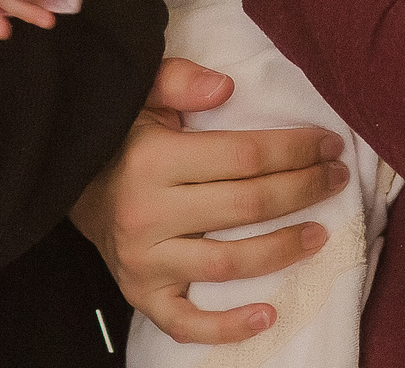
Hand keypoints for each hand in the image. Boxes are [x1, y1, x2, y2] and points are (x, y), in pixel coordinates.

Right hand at [71, 58, 350, 344]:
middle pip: (247, 206)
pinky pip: (187, 322)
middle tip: (336, 179)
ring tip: (320, 232)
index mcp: (153, 159)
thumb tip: (224, 89)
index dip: (294, 150)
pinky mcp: (141, 294)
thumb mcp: (142, 94)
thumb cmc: (121, 137)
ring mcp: (144, 261)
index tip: (328, 144)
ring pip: (229, 263)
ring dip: (284, 249)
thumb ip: (179, 79)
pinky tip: (269, 314)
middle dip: (303, 190)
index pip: (243, 156)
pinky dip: (229, 326)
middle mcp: (147, 213)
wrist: (68, 184)